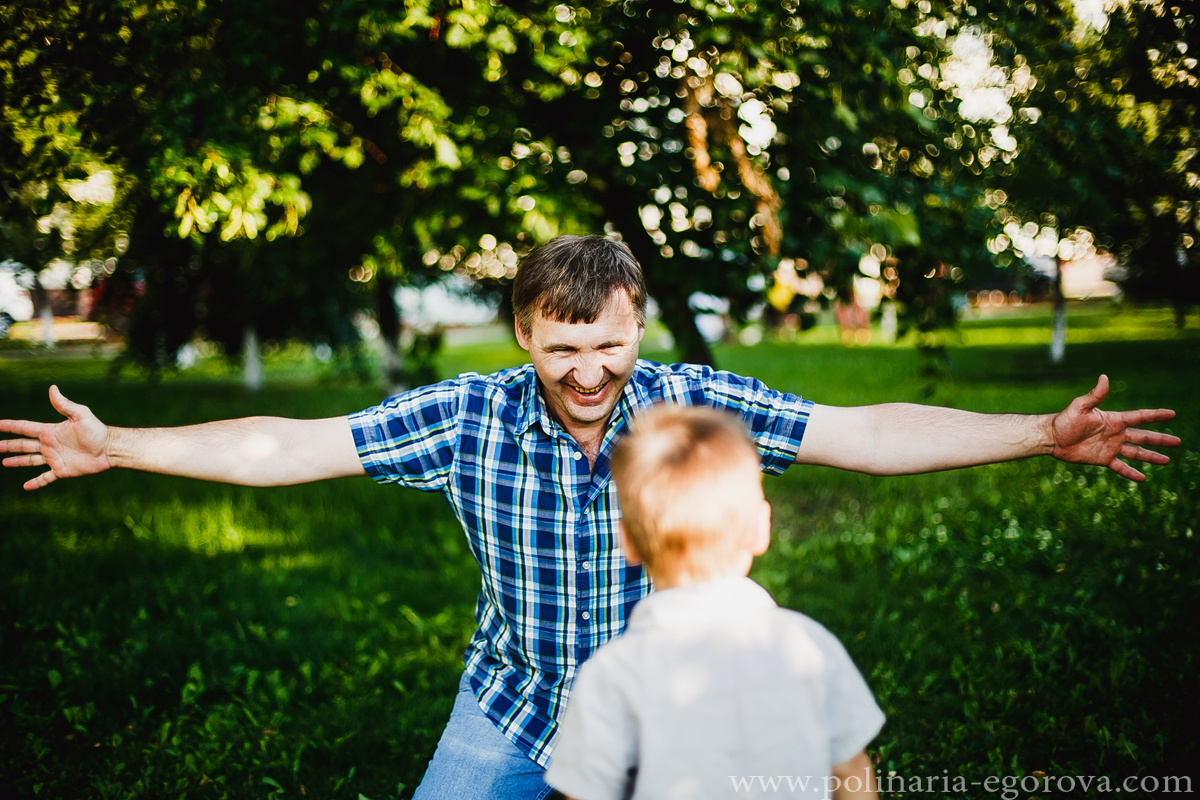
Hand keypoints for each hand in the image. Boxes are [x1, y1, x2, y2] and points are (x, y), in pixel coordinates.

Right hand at [0, 385, 112, 489]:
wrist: (109, 449)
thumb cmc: (96, 430)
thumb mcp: (80, 415)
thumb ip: (64, 404)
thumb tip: (52, 388)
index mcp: (50, 431)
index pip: (25, 428)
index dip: (10, 426)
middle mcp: (49, 445)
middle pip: (23, 445)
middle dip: (8, 445)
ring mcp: (54, 458)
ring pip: (30, 460)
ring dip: (17, 461)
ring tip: (4, 462)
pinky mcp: (62, 471)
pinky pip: (45, 478)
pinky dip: (36, 482)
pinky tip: (26, 487)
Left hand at [1050, 375, 1179, 481]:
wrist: (1051, 438)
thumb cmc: (1064, 420)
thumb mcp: (1080, 406)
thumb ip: (1095, 395)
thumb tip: (1104, 377)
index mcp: (1114, 420)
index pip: (1140, 417)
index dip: (1156, 416)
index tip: (1172, 414)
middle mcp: (1116, 434)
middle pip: (1143, 436)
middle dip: (1160, 439)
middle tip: (1178, 442)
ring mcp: (1111, 447)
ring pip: (1136, 453)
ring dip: (1151, 457)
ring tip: (1166, 461)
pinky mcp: (1102, 459)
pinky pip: (1120, 467)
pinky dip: (1131, 473)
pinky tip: (1142, 478)